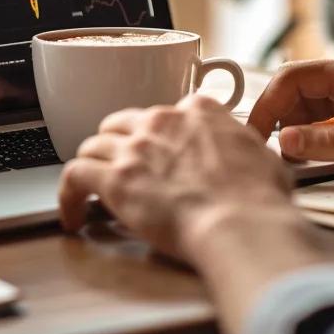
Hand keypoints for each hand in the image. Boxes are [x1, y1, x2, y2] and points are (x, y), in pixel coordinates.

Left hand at [58, 93, 301, 260]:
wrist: (241, 222)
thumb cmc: (258, 199)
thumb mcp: (264, 157)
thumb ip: (246, 148)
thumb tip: (252, 156)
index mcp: (197, 111)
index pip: (164, 114)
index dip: (158, 136)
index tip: (158, 153)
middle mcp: (161, 121)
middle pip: (121, 124)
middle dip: (117, 145)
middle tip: (120, 168)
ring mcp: (134, 148)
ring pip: (92, 146)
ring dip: (92, 167)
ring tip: (91, 190)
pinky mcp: (114, 179)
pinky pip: (73, 175)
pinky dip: (68, 195)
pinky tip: (73, 214)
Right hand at [249, 51, 333, 178]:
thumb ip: (328, 145)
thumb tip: (283, 142)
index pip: (291, 77)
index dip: (266, 104)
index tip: (252, 133)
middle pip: (297, 88)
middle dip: (276, 116)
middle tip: (260, 149)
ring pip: (311, 103)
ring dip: (293, 125)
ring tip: (279, 155)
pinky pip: (329, 115)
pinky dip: (314, 132)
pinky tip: (308, 154)